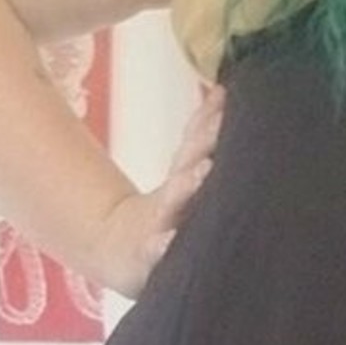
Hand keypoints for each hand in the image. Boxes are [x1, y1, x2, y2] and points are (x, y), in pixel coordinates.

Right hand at [87, 83, 225, 299]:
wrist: (119, 250)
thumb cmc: (165, 211)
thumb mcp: (184, 171)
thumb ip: (202, 133)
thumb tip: (223, 90)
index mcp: (183, 177)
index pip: (195, 142)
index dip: (209, 120)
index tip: (226, 97)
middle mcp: (173, 197)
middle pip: (187, 164)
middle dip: (203, 144)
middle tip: (221, 124)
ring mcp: (160, 223)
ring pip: (174, 202)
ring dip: (187, 185)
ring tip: (203, 170)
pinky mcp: (149, 254)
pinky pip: (156, 250)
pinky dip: (161, 245)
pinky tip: (168, 241)